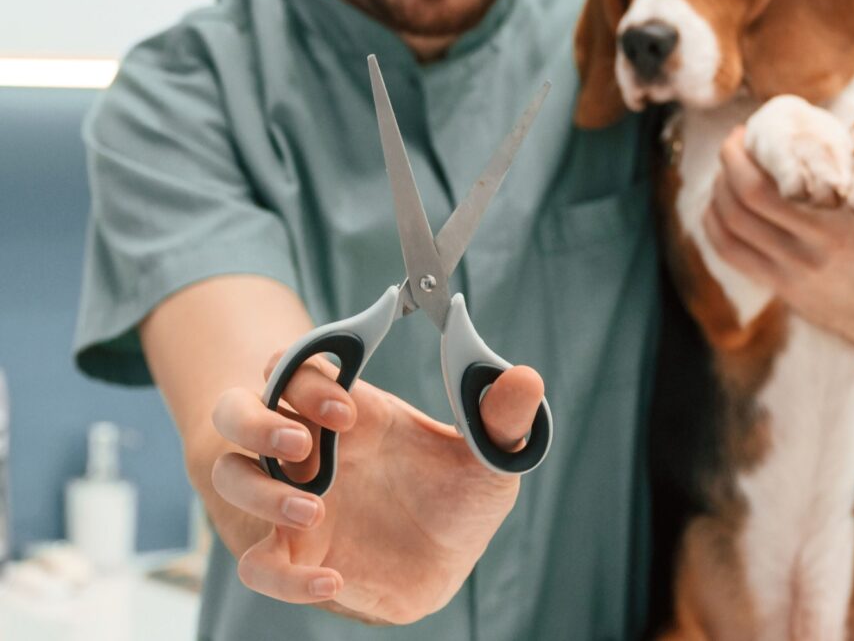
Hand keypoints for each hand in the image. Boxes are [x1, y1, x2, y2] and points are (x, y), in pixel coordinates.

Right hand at [209, 354, 543, 623]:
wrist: (443, 562)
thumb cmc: (456, 496)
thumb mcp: (487, 458)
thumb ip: (501, 420)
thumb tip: (526, 378)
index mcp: (349, 412)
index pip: (296, 368)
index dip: (306, 379)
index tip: (348, 411)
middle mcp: (309, 449)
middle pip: (238, 410)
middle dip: (258, 419)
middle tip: (303, 443)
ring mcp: (291, 501)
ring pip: (232, 477)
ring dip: (258, 490)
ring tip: (311, 509)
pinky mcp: (292, 556)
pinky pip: (257, 564)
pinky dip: (283, 574)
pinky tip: (330, 580)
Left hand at [703, 126, 853, 382]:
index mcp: (847, 218)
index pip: (783, 179)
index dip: (753, 150)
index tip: (752, 129)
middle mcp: (817, 244)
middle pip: (748, 195)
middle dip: (730, 160)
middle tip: (734, 141)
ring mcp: (794, 269)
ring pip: (732, 222)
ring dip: (719, 188)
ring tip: (725, 169)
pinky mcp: (780, 286)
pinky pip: (730, 251)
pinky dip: (713, 222)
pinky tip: (718, 203)